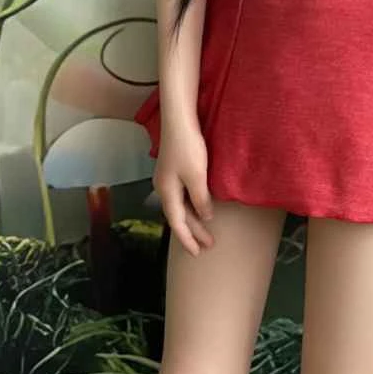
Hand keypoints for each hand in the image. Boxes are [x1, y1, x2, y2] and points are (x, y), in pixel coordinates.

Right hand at [152, 118, 214, 256]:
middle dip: (193, 231)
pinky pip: (181, 195)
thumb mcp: (197, 177)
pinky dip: (191, 205)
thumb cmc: (188, 148)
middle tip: (208, 245)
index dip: (188, 239)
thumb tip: (205, 217)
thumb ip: (201, 199)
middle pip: (178, 216)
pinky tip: (200, 205)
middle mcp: (164, 187)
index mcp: (167, 192)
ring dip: (193, 218)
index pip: (177, 223)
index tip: (198, 253)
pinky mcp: (173, 168)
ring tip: (206, 230)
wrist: (179, 120)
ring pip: (180, 205)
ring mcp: (167, 177)